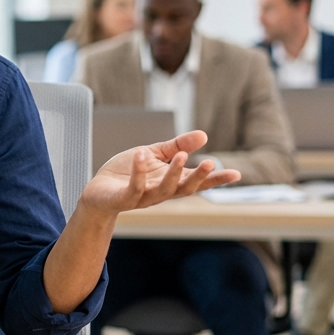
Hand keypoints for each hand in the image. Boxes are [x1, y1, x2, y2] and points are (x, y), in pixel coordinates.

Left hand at [79, 130, 241, 215]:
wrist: (98, 191)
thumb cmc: (127, 173)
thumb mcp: (155, 154)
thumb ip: (177, 146)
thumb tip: (204, 136)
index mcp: (171, 182)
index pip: (197, 182)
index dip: (215, 179)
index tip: (236, 174)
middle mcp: (161, 192)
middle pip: (185, 188)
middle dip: (198, 177)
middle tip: (210, 163)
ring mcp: (143, 198)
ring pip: (163, 190)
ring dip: (173, 173)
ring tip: (180, 155)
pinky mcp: (124, 199)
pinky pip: (134, 188)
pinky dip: (139, 172)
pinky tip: (142, 155)